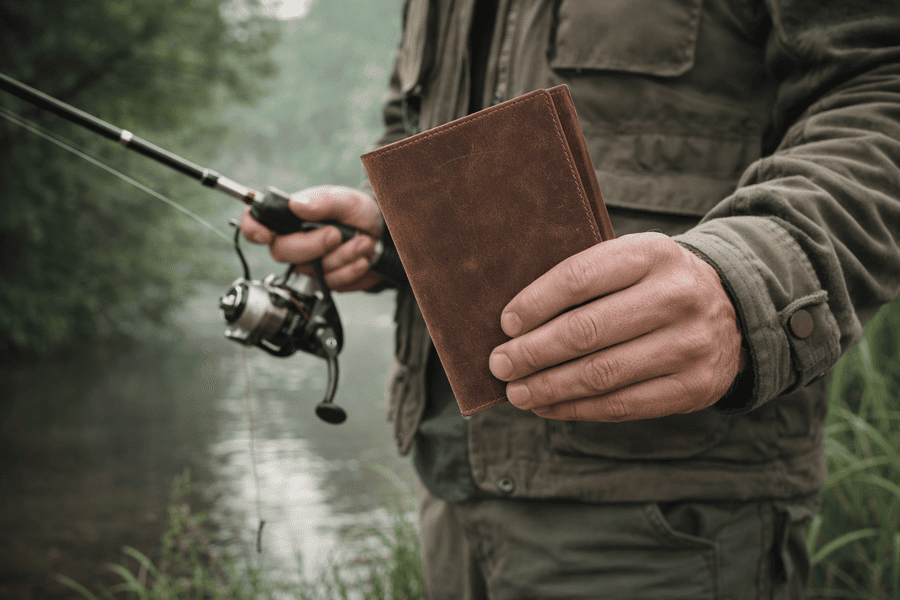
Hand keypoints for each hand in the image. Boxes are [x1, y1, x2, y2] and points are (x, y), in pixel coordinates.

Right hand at [240, 185, 383, 291]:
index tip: (267, 234)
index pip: (256, 223)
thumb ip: (322, 201)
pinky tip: (360, 257)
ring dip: (341, 256)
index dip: (254, 229)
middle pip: (282, 252)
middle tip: (336, 233)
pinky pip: (330, 283)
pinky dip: (350, 269)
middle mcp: (294, 240)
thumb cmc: (359, 213)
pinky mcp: (324, 280)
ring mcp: (308, 263)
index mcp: (290, 216)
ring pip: (311, 270)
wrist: (384, 237)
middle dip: (313, 244)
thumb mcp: (346, 200)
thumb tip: (296, 205)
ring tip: (359, 241)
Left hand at [488, 232, 743, 421]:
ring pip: (602, 374)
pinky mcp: (694, 387)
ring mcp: (691, 345)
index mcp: (653, 253)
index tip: (506, 323)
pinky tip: (548, 407)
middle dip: (533, 352)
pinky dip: (576, 409)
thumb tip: (514, 323)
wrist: (733, 310)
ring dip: (548, 387)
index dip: (536, 303)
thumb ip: (585, 281)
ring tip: (517, 392)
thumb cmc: (654, 284)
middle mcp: (678, 296)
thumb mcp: (631, 262)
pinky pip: (622, 405)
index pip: (580, 277)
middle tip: (500, 363)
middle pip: (586, 330)